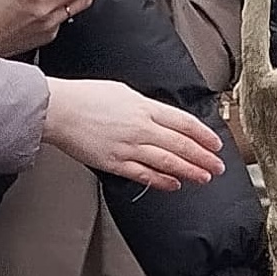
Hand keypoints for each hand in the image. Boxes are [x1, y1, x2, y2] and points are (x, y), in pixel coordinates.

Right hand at [42, 77, 224, 189]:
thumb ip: (145, 106)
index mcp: (144, 107)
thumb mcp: (123, 92)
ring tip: (204, 177)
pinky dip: (162, 181)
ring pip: (168, 162)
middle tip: (218, 165)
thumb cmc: (85, 97)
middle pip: (181, 145)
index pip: (184, 123)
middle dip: (204, 157)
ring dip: (190, 171)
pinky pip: (145, 175)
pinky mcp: (115, 163)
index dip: (204, 135)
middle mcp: (141, 128)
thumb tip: (161, 117)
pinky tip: (174, 184)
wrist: (58, 109)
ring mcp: (129, 147)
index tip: (216, 143)